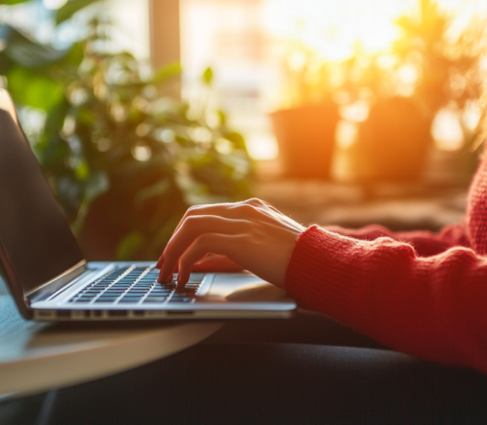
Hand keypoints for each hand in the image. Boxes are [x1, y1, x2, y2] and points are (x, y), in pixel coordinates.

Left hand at [156, 198, 305, 287]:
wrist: (322, 265)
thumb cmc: (300, 265)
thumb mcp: (264, 253)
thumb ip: (232, 254)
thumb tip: (200, 264)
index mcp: (252, 210)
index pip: (207, 214)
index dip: (185, 234)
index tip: (174, 254)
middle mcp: (245, 210)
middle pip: (193, 216)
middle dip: (173, 241)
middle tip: (164, 265)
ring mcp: (243, 221)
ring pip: (191, 226)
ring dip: (173, 251)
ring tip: (168, 273)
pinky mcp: (241, 238)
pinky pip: (199, 243)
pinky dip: (185, 259)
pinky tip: (184, 276)